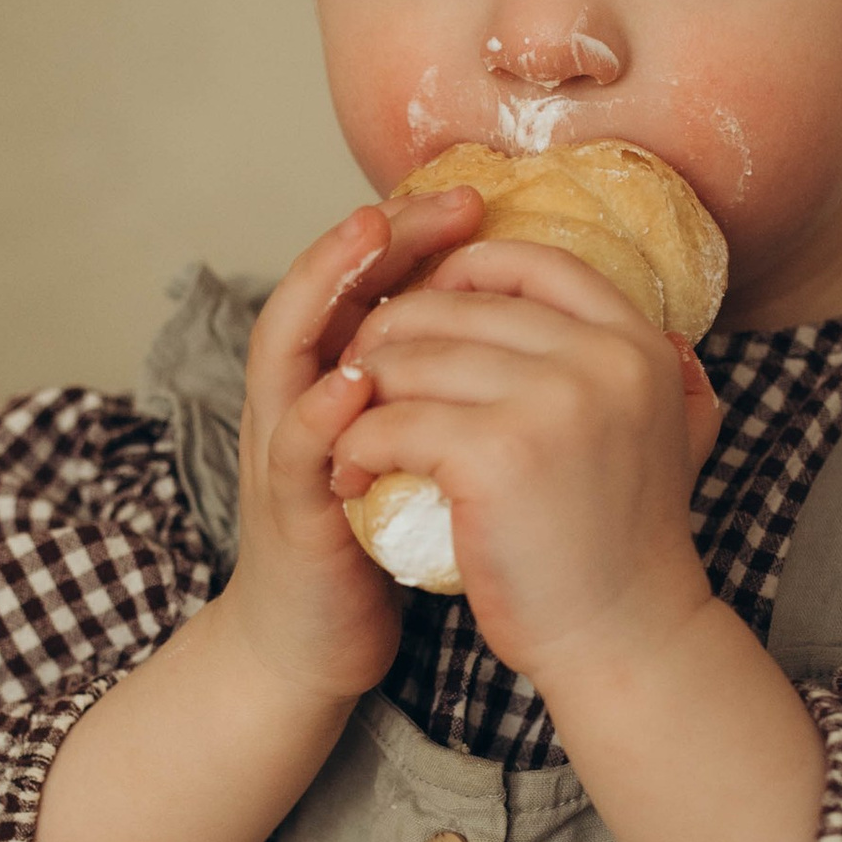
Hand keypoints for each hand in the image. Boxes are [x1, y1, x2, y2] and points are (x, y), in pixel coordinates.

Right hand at [219, 187, 484, 699]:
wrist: (320, 643)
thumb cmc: (383, 544)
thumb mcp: (427, 452)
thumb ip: (461, 397)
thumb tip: (556, 349)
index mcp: (341, 378)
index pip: (372, 283)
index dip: (414, 235)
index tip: (474, 199)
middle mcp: (301, 397)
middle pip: (324, 287)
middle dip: (374, 236)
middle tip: (432, 197)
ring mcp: (285, 448)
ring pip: (288, 346)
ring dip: (327, 288)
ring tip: (368, 237)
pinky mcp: (287, 509)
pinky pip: (294, 448)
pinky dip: (319, 411)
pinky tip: (351, 383)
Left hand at [331, 241, 721, 685]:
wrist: (625, 639)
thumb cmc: (624, 546)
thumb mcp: (665, 435)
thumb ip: (650, 374)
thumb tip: (653, 327)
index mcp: (636, 342)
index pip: (531, 261)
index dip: (463, 274)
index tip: (423, 317)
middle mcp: (602, 358)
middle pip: (454, 305)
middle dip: (389, 340)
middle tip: (362, 390)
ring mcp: (551, 402)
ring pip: (408, 359)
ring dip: (359, 398)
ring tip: (351, 441)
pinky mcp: (495, 455)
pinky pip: (388, 421)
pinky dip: (355, 449)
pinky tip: (352, 478)